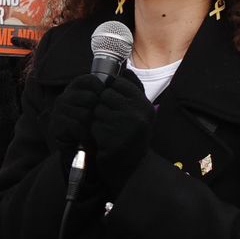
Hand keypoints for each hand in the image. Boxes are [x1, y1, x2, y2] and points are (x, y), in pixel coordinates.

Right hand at [47, 74, 103, 155]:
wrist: (77, 148)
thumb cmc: (92, 125)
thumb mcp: (101, 106)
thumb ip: (110, 92)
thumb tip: (127, 74)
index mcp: (76, 86)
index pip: (91, 80)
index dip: (102, 90)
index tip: (109, 103)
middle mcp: (66, 95)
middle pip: (89, 97)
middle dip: (99, 112)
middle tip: (104, 122)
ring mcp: (59, 109)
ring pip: (84, 113)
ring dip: (94, 126)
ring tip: (98, 134)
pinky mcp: (56, 124)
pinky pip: (76, 126)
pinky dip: (86, 135)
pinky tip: (90, 141)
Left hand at [86, 71, 153, 187]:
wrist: (132, 169)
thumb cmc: (133, 136)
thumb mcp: (140, 113)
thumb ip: (133, 91)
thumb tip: (124, 69)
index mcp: (145, 106)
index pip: (119, 83)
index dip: (111, 91)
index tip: (114, 103)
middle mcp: (138, 115)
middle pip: (105, 95)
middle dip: (103, 106)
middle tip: (110, 120)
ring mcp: (125, 128)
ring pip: (97, 110)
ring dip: (98, 120)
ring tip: (108, 131)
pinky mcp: (112, 140)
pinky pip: (93, 125)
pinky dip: (95, 132)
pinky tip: (104, 140)